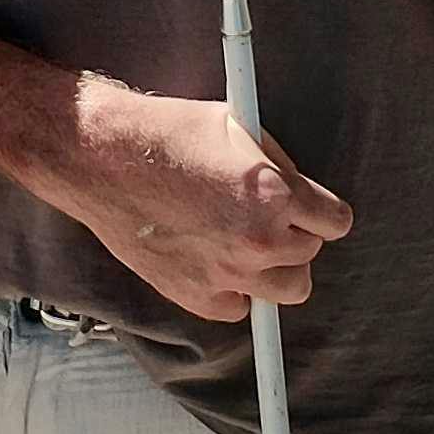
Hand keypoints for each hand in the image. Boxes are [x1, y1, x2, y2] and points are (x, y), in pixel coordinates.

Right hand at [42, 85, 353, 320]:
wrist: (98, 157)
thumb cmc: (163, 134)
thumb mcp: (236, 127)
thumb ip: (277, 165)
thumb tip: (298, 189)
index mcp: (273, 195)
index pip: (335, 221)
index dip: (319, 209)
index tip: (306, 207)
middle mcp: (257, 240)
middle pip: (310, 254)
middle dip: (292, 234)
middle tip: (260, 215)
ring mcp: (228, 274)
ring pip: (289, 289)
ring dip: (274, 267)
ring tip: (245, 242)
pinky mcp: (197, 297)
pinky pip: (240, 306)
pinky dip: (233, 288)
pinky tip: (211, 258)